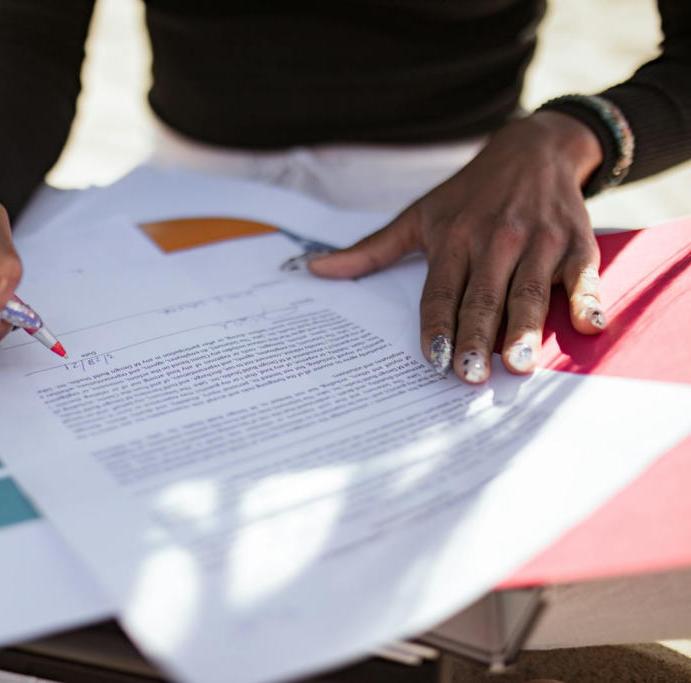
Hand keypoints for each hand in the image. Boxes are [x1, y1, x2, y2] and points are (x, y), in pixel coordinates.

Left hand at [309, 112, 606, 383]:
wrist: (534, 148)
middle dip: (476, 337)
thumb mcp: (418, 216)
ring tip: (518, 364)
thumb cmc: (469, 195)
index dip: (437, 327)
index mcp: (453, 240)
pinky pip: (581, 274)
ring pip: (529, 291)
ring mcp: (537, 242)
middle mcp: (494, 240)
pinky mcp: (576, 242)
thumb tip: (314, 269)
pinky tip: (588, 324)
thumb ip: (371, 250)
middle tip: (471, 375)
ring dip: (524, 328)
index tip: (433, 360)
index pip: (440, 292)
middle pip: (483, 298)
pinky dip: (587, 298)